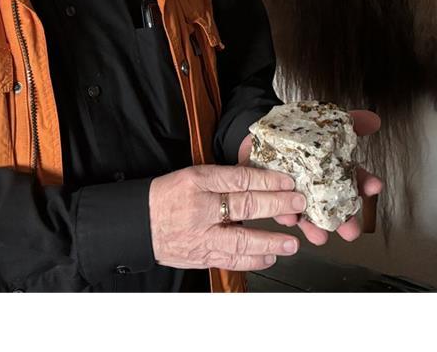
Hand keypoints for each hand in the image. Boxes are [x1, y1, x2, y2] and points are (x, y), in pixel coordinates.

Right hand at [148, 164, 305, 270]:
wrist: (139, 223)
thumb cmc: (168, 197)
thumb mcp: (192, 176)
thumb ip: (223, 179)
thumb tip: (260, 180)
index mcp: (197, 182)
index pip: (239, 179)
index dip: (267, 180)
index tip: (287, 182)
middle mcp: (199, 209)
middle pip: (244, 206)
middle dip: (275, 206)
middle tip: (297, 205)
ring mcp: (199, 236)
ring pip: (240, 240)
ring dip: (269, 242)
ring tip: (290, 243)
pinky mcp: (200, 256)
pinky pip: (230, 260)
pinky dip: (252, 260)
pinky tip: (268, 257)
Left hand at [237, 109, 383, 245]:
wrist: (265, 135)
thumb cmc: (299, 134)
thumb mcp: (325, 124)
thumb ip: (350, 122)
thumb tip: (374, 120)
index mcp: (334, 171)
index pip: (356, 179)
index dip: (367, 183)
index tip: (375, 186)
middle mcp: (318, 188)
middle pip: (336, 208)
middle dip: (346, 222)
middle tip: (352, 232)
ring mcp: (298, 195)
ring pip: (310, 216)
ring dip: (315, 228)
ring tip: (320, 237)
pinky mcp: (275, 197)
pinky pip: (281, 210)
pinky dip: (285, 215)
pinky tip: (290, 218)